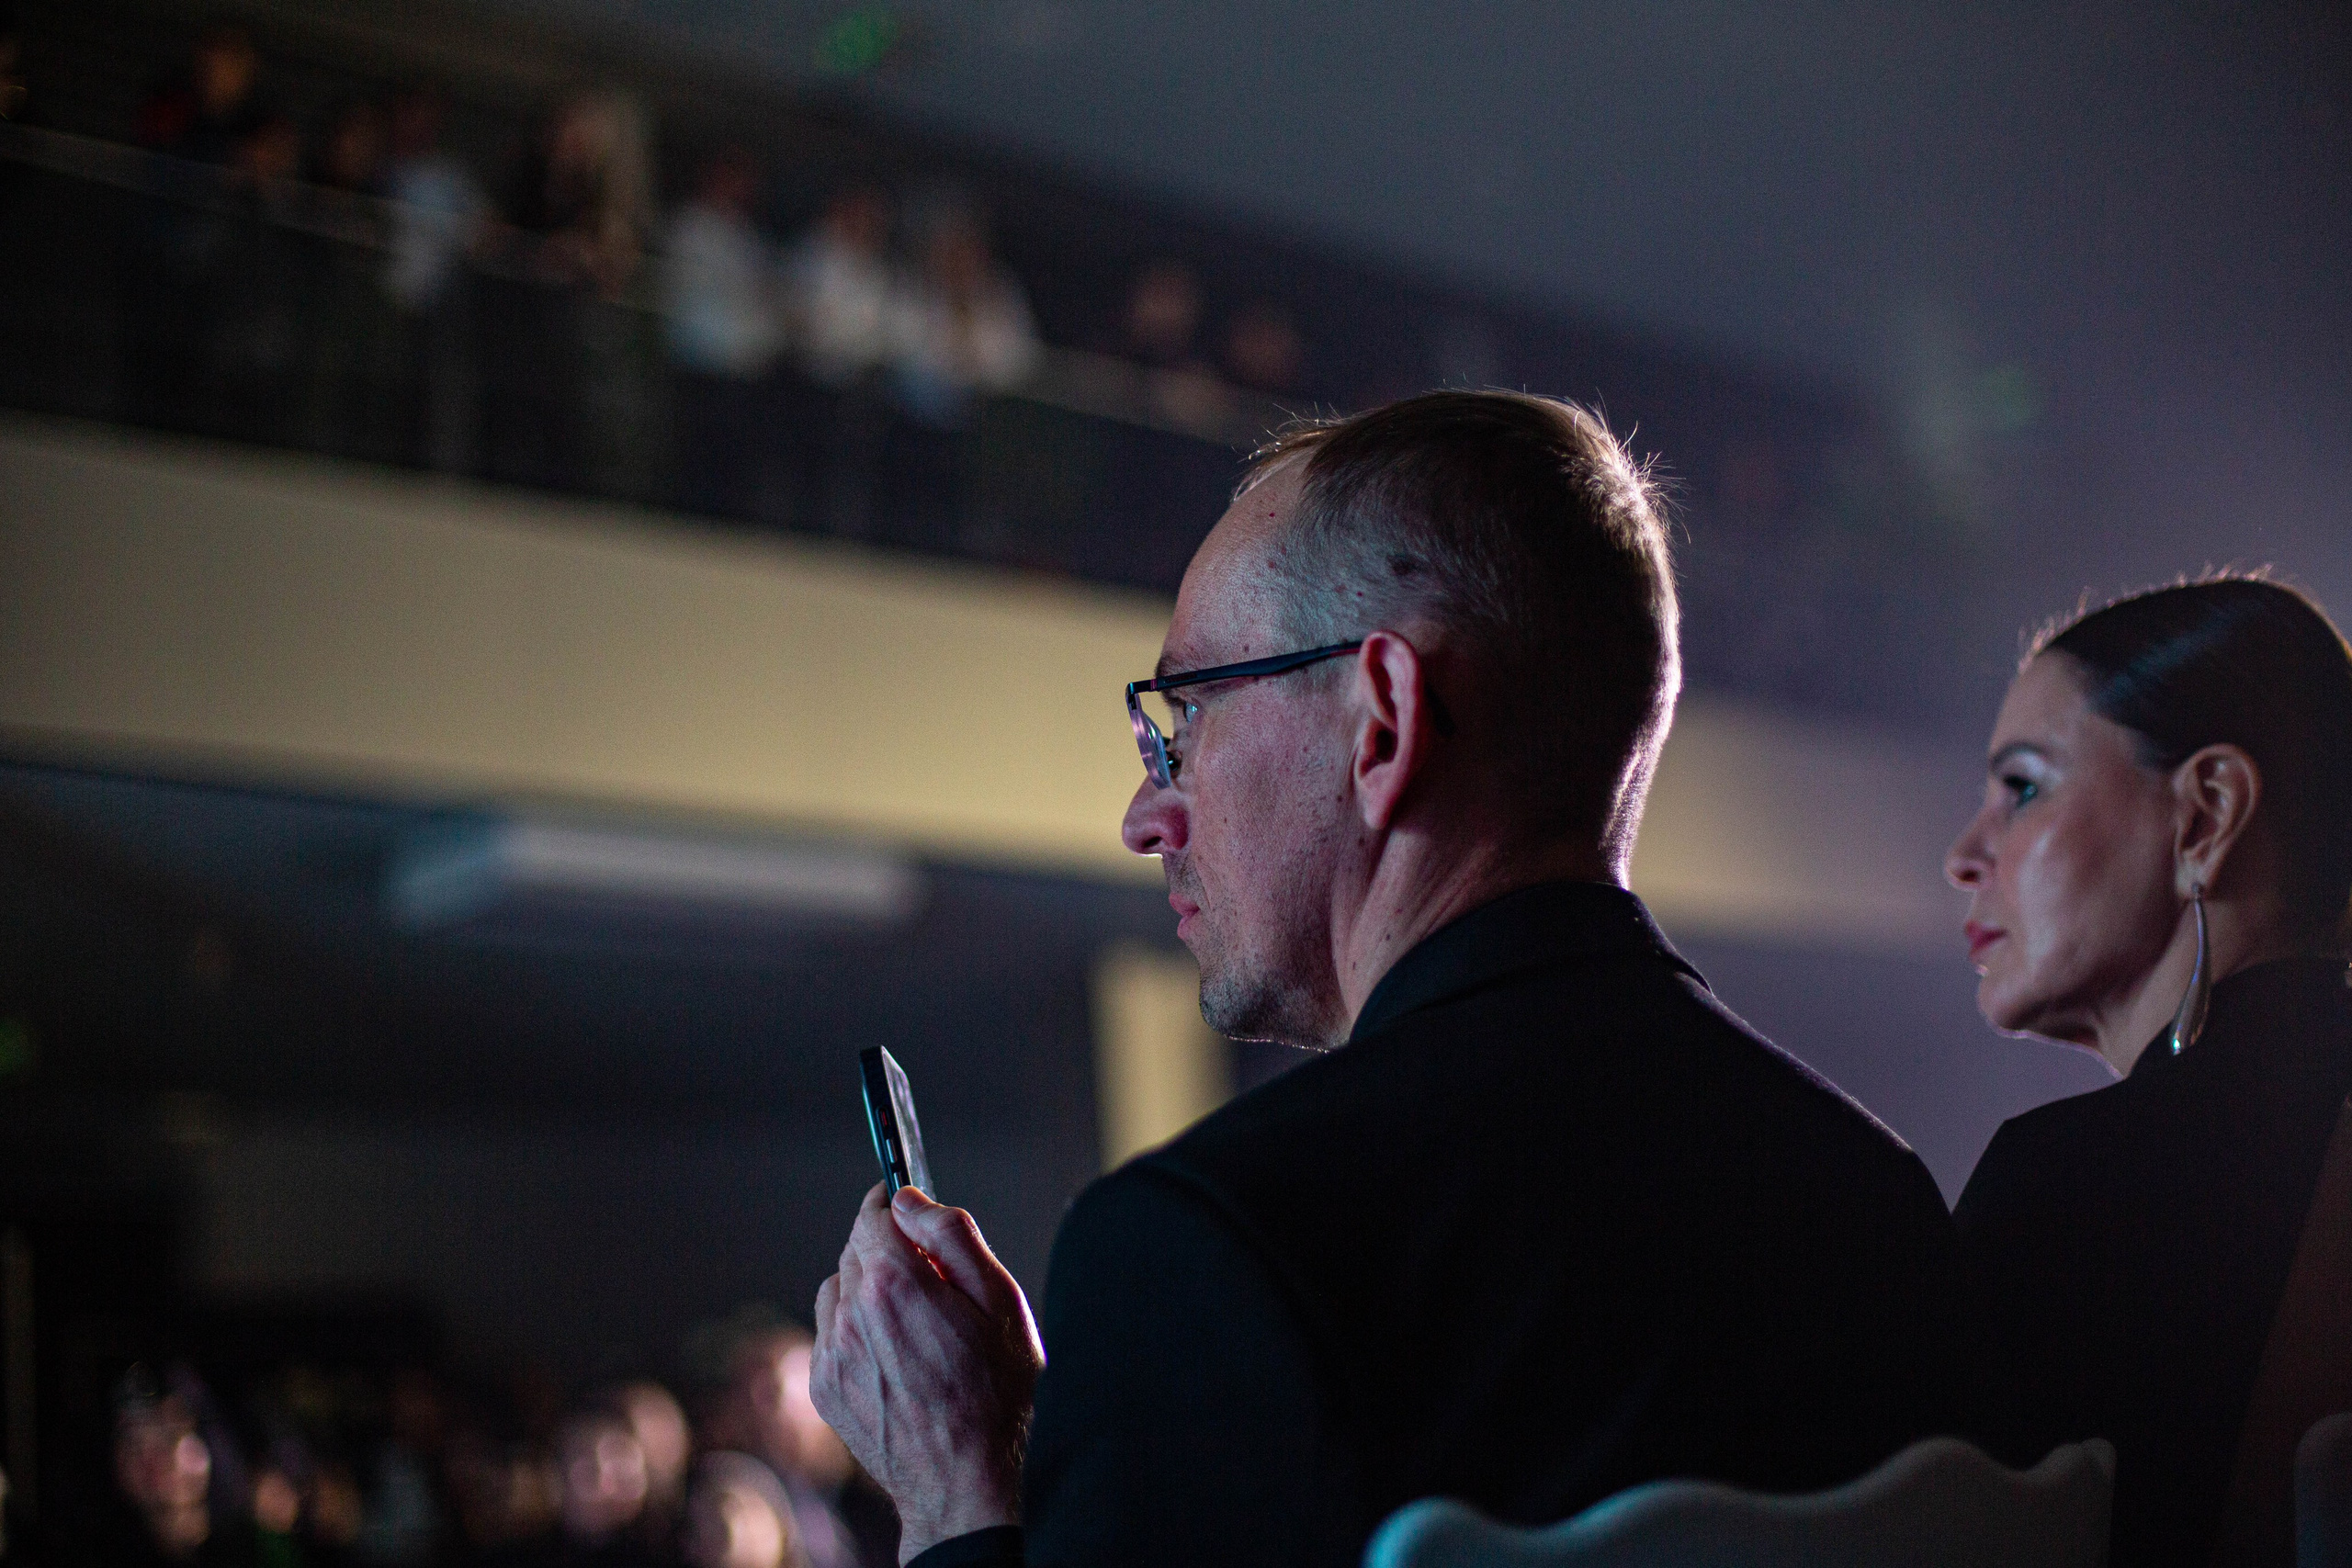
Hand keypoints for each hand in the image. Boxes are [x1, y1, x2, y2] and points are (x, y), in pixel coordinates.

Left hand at [812, 1184, 1044, 1562]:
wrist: (964, 1479)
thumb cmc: (994, 1392)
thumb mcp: (1000, 1300)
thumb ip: (951, 1235)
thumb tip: (912, 1199)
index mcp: (893, 1284)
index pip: (872, 1215)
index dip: (893, 1206)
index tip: (909, 1210)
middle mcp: (851, 1314)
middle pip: (856, 1250)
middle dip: (889, 1251)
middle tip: (932, 1279)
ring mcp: (832, 1354)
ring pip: (839, 1290)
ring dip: (868, 1290)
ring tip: (914, 1321)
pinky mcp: (824, 1386)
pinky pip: (831, 1333)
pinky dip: (856, 1330)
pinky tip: (896, 1355)